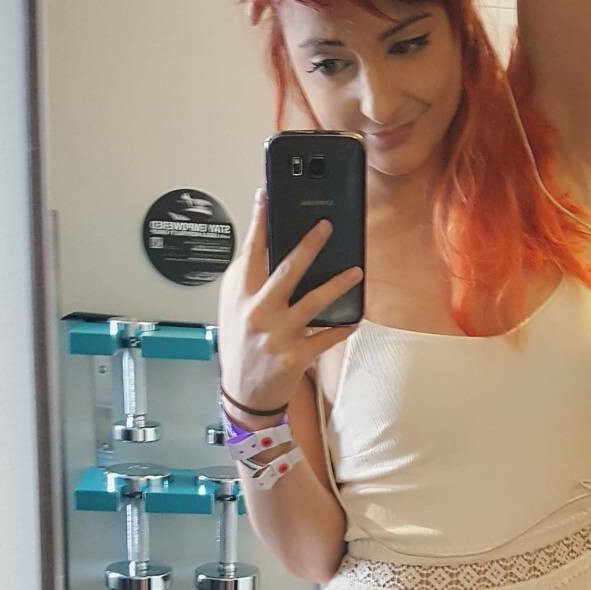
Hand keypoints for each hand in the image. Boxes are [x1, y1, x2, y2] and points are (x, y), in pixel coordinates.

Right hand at [216, 190, 361, 417]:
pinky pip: (327, 336)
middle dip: (309, 245)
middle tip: (326, 227)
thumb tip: (264, 245)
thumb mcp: (234, 309)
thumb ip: (248, 280)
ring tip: (356, 271)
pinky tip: (354, 319)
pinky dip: (343, 327)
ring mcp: (277, 334)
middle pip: (287, 270)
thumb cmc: (241, 347)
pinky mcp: (296, 355)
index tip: (266, 196)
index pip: (250, 252)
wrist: (243, 393)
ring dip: (338, 284)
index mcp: (240, 296)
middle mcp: (258, 312)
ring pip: (314, 302)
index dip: (258, 222)